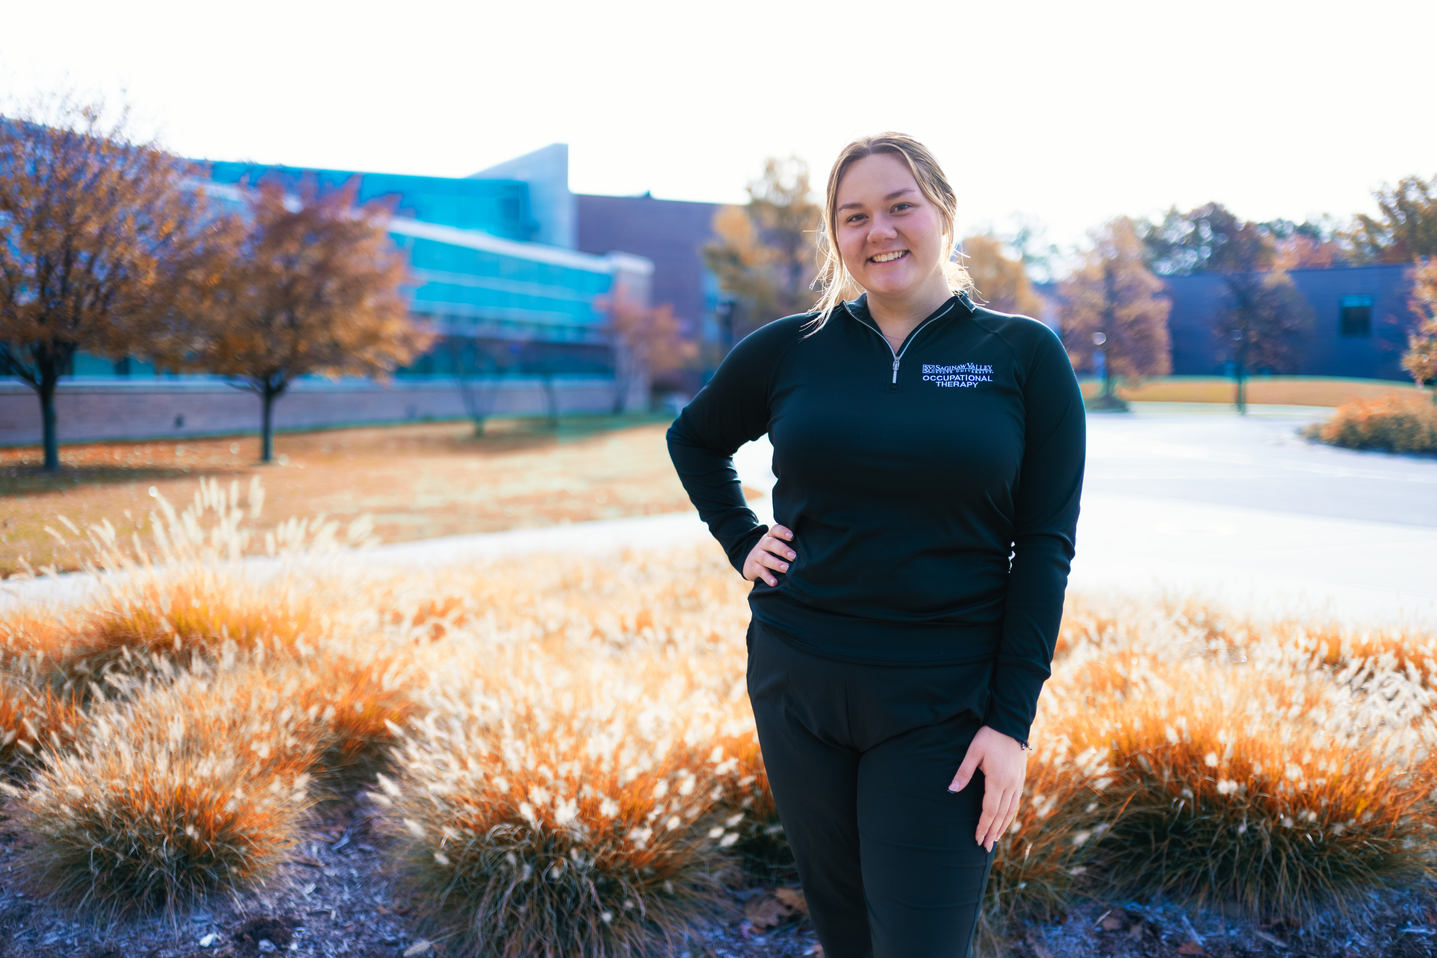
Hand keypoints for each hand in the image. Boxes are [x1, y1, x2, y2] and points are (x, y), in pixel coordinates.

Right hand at [742, 525, 795, 585]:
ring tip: (787, 569)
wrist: (750, 563)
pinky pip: (760, 572)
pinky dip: (768, 577)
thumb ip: (788, 543)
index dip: (783, 532)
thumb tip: (809, 548)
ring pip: (765, 558)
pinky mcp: (754, 567)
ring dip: (776, 563)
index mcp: (770, 536)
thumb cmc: (771, 552)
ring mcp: (757, 556)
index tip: (792, 536)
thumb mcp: (776, 544)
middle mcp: (763, 544)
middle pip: (770, 544)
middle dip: (783, 550)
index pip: (775, 530)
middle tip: (794, 556)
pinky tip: (775, 583)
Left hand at [949, 726, 1026, 852]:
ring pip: (1011, 811)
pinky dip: (1010, 815)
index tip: (977, 838)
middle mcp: (1011, 785)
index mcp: (998, 780)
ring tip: (995, 839)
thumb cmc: (989, 737)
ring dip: (1003, 827)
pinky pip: (1016, 802)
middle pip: (1002, 815)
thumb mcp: (973, 752)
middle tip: (985, 847)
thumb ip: (963, 772)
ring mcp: (1018, 782)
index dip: (983, 826)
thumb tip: (951, 790)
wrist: (1010, 724)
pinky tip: (1005, 821)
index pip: (990, 810)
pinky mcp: (1020, 779)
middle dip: (993, 832)